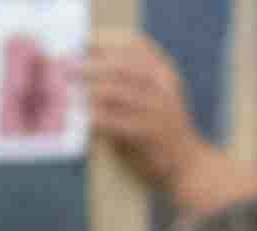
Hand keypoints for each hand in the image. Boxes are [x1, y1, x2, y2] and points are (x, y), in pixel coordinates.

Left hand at [83, 28, 201, 175]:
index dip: (107, 39)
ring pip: (117, 90)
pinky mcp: (149, 134)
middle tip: (67, 68)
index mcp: (165, 71)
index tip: (82, 41)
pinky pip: (115, 121)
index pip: (136, 44)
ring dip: (88, 90)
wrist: (188, 165)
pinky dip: (95, 118)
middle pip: (122, 64)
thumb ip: (127, 80)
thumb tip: (83, 65)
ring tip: (69, 93)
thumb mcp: (153, 96)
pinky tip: (82, 119)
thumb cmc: (160, 128)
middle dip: (91, 64)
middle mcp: (164, 86)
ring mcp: (158, 109)